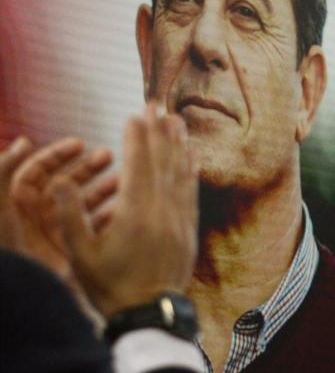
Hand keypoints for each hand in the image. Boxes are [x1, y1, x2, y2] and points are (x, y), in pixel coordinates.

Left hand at [6, 137, 116, 284]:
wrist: (16, 294)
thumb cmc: (5, 250)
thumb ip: (4, 169)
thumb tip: (25, 141)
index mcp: (16, 202)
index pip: (38, 169)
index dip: (59, 154)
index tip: (82, 144)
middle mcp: (36, 216)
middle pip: (64, 182)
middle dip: (86, 167)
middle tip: (109, 155)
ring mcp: (54, 234)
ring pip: (82, 203)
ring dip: (102, 188)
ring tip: (123, 180)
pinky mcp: (70, 252)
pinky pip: (93, 229)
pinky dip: (109, 217)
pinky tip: (124, 208)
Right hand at [53, 105, 197, 317]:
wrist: (149, 312)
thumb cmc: (110, 285)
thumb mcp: (80, 253)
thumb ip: (70, 215)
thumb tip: (60, 180)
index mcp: (135, 212)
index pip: (138, 164)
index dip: (137, 136)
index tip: (135, 113)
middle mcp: (162, 210)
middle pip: (162, 161)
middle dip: (159, 130)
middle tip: (158, 103)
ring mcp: (179, 218)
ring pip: (181, 172)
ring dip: (179, 143)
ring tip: (177, 119)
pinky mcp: (189, 228)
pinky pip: (192, 190)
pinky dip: (191, 169)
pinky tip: (192, 154)